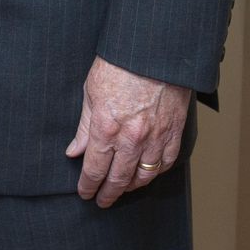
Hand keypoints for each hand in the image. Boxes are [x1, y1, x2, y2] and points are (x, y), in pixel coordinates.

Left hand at [65, 56, 190, 207]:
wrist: (154, 49)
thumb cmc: (120, 64)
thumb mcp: (91, 90)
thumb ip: (85, 126)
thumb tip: (75, 151)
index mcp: (107, 127)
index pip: (95, 168)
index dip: (88, 185)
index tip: (84, 193)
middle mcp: (132, 138)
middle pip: (119, 179)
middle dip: (108, 193)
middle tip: (102, 201)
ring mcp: (156, 137)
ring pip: (144, 176)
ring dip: (131, 187)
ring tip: (121, 189)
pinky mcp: (174, 132)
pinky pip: (166, 163)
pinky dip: (155, 172)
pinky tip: (147, 173)